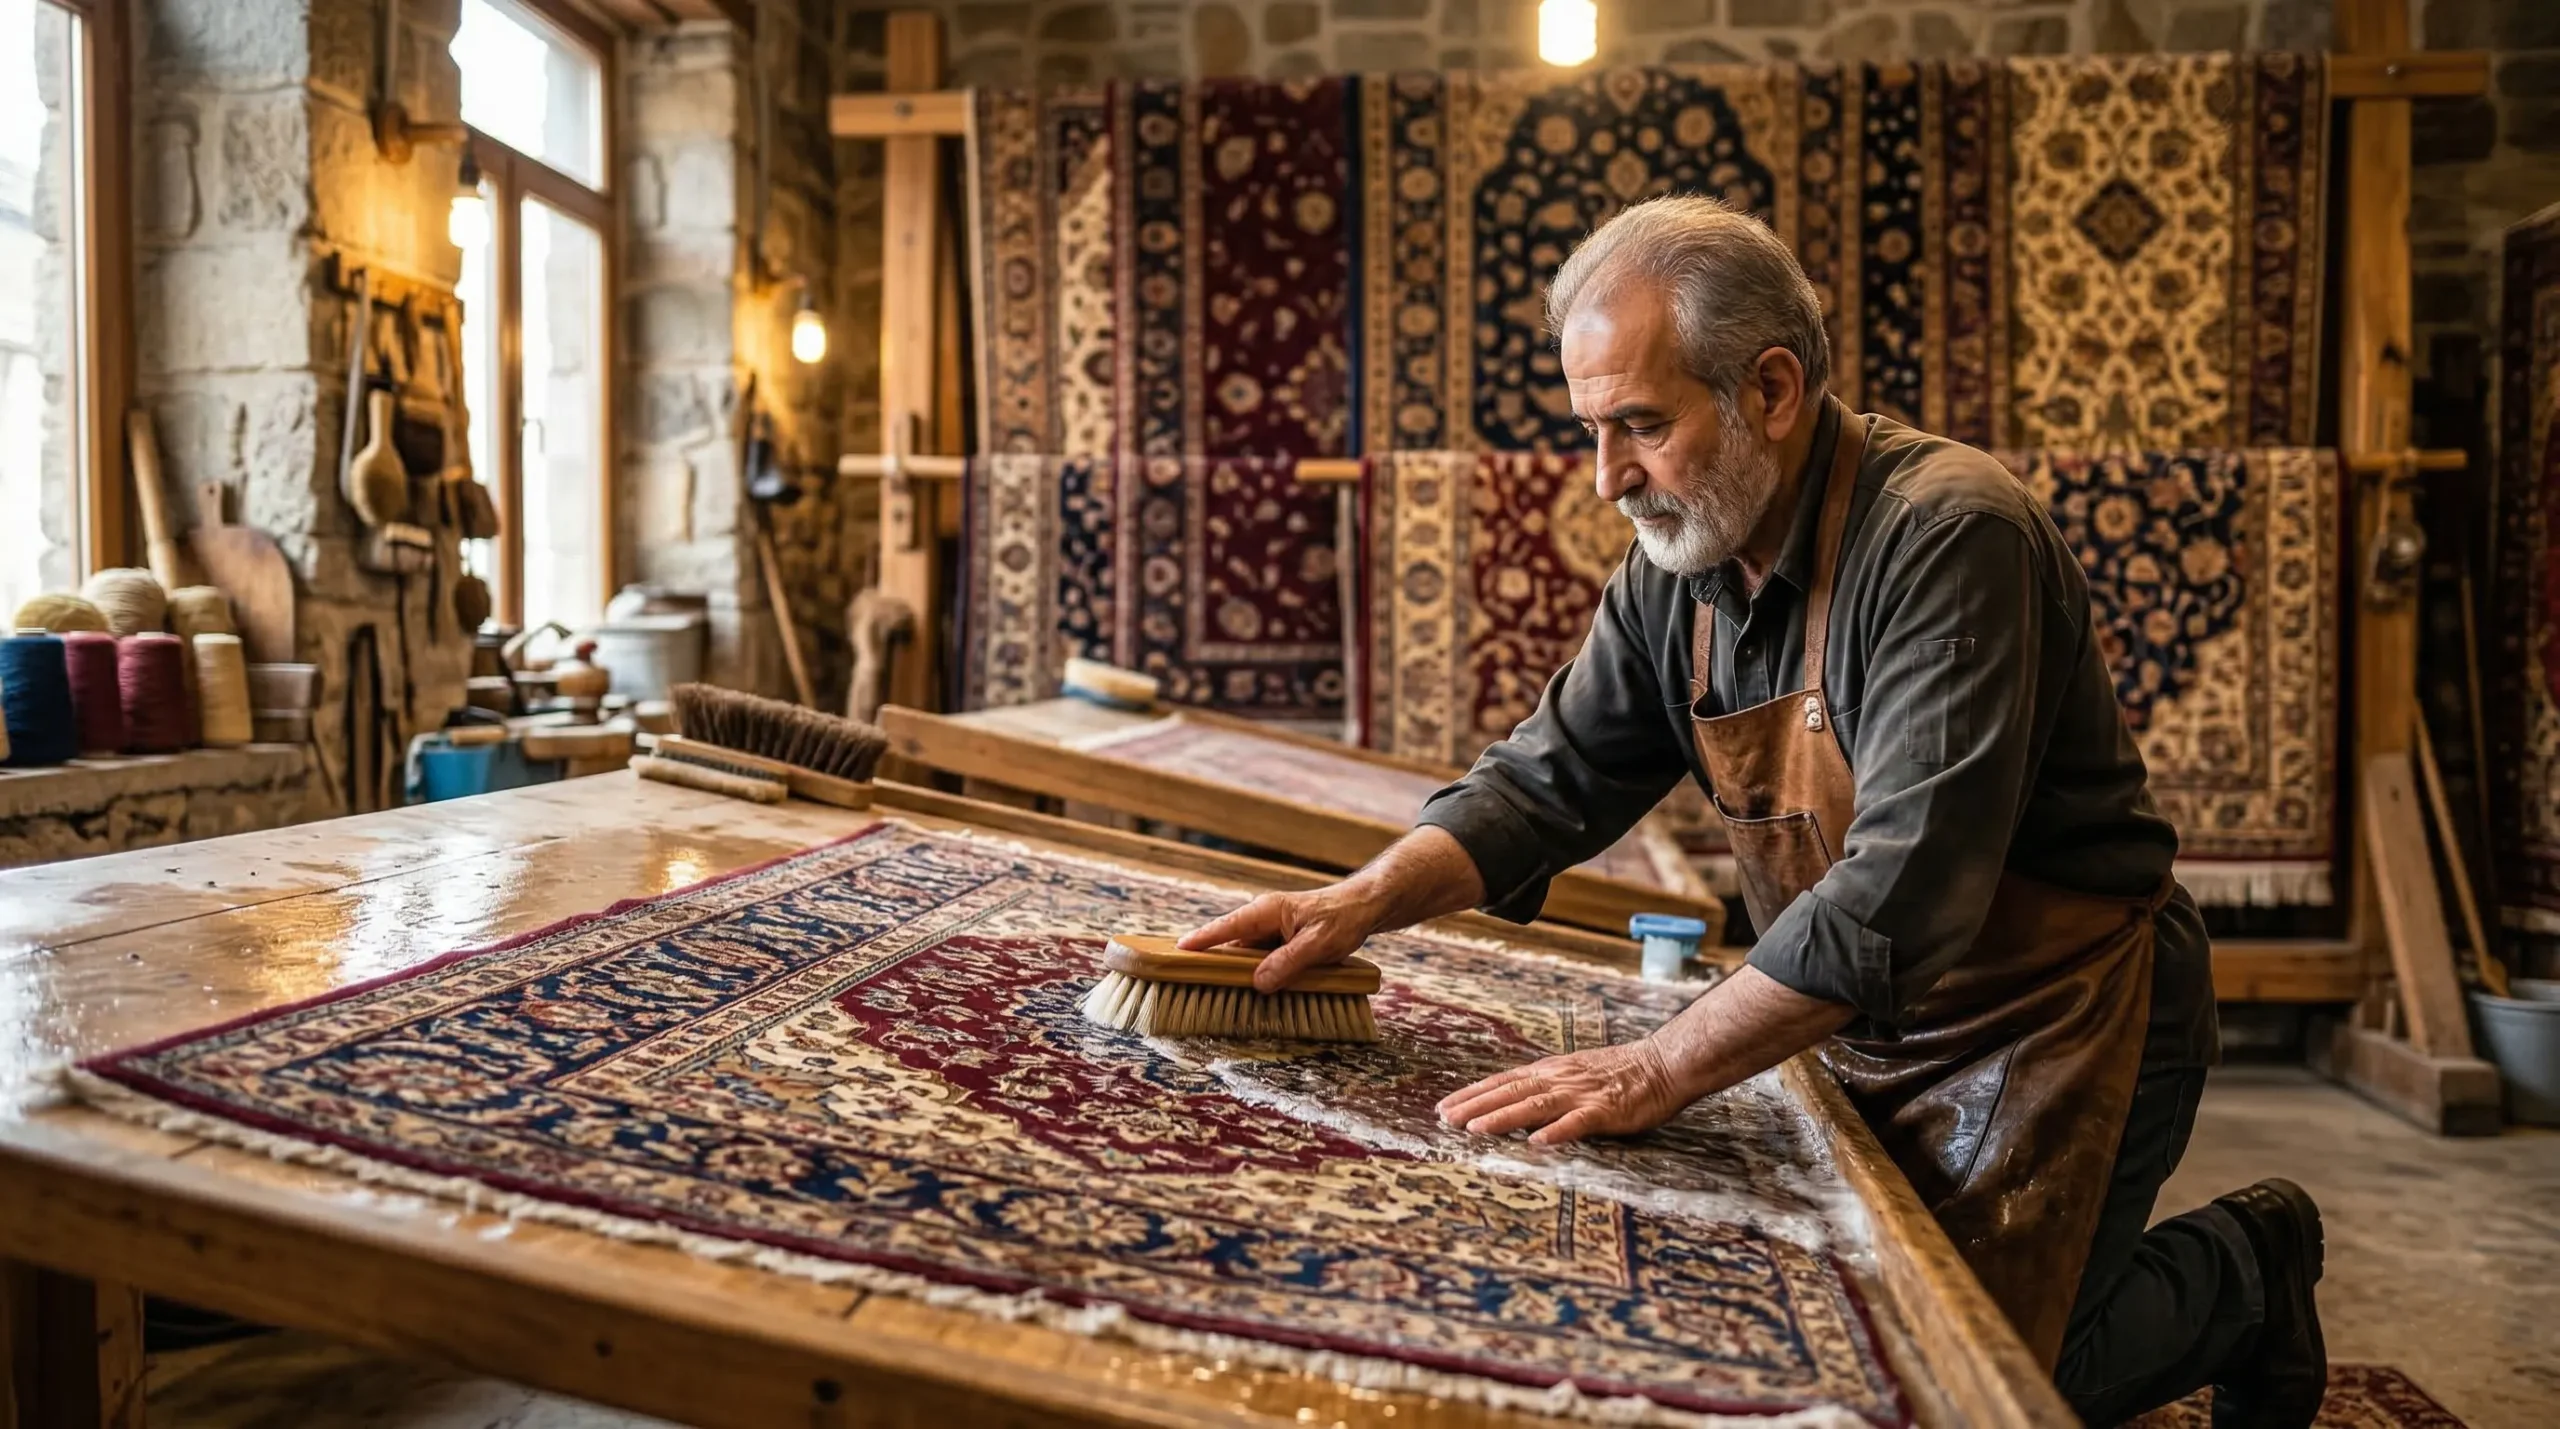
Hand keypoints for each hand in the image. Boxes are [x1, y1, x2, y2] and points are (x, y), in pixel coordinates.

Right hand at [1180, 882, 1385, 993]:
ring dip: (1236, 972)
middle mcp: (1263, 919)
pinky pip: (1259, 959)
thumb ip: (1287, 962)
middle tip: (1187, 980)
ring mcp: (1271, 930)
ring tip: (1215, 991)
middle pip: (1230, 943)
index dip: (1201, 940)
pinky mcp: (1279, 942)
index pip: (1226, 926)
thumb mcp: (1318, 943)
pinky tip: (1252, 989)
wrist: (1365, 907)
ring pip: (1245, 954)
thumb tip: (1258, 982)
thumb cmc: (1343, 918)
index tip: (1178, 950)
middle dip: (1212, 962)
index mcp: (1267, 910)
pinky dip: (1254, 973)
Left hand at [1435, 1039, 1692, 1145]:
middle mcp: (1559, 1079)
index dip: (1473, 1094)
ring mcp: (1581, 1094)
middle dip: (1475, 1106)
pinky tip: (1538, 1143)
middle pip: (1510, 1092)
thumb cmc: (1621, 1073)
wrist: (1663, 1063)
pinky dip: (1557, 1132)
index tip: (1446, 1106)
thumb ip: (1548, 1087)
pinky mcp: (1606, 1110)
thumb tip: (1516, 1102)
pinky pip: (1578, 1122)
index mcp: (1551, 1072)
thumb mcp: (1575, 1073)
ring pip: (1535, 1106)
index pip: (1504, 1082)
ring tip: (1476, 1129)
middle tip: (1445, 1120)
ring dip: (1503, 1117)